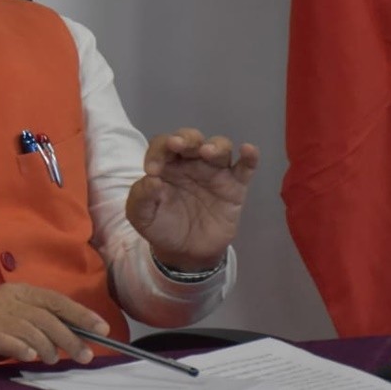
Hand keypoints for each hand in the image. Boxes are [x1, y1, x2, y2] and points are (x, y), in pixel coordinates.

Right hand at [0, 283, 109, 370]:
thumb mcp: (16, 321)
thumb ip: (41, 323)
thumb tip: (78, 335)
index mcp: (18, 291)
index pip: (55, 300)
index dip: (81, 313)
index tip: (102, 329)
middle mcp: (6, 298)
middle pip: (45, 316)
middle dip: (69, 336)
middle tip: (85, 355)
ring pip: (28, 327)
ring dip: (46, 345)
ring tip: (54, 360)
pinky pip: (3, 337)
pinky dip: (19, 346)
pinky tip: (30, 356)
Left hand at [127, 128, 258, 270]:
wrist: (185, 252)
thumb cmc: (161, 226)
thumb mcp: (141, 216)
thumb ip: (141, 197)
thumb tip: (151, 180)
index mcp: (166, 164)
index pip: (161, 146)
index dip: (157, 152)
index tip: (152, 170)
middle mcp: (190, 162)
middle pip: (191, 138)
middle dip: (186, 138)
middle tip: (178, 144)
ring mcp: (214, 173)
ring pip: (219, 147)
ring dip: (215, 146)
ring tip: (207, 152)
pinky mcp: (234, 187)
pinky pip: (245, 168)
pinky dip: (249, 158)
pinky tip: (248, 150)